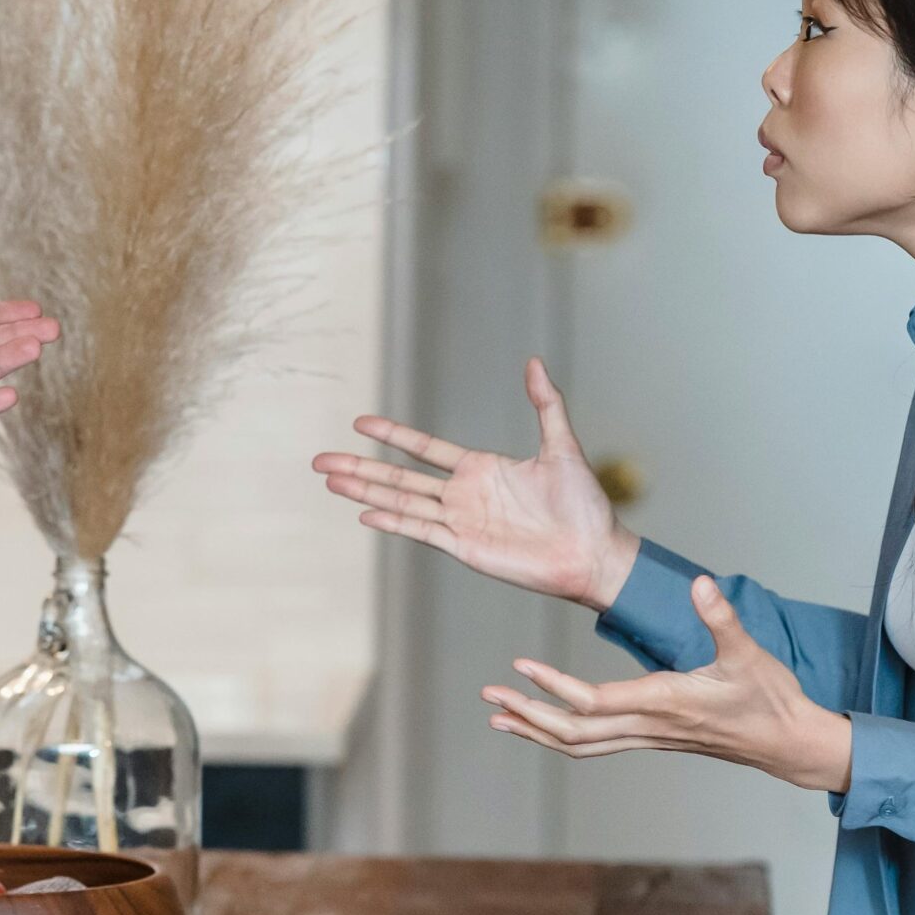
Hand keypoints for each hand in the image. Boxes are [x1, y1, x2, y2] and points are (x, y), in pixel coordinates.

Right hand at [312, 357, 639, 609]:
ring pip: (400, 502)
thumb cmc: (584, 504)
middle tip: (320, 460)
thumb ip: (546, 404)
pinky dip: (391, 523)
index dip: (393, 434)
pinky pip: (420, 531)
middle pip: (398, 476)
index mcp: (481, 469)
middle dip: (359, 466)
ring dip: (363, 492)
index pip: (424, 448)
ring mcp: (460, 522)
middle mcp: (463, 495)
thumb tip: (535, 361)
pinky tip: (363, 514)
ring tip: (329, 481)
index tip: (360, 422)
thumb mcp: (563, 445)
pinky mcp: (464, 548)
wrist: (594, 552)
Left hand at [481, 574, 855, 792]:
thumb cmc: (769, 697)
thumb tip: (701, 584)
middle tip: (488, 697)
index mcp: (665, 703)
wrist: (787, 743)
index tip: (520, 668)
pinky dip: (562, 737)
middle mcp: (649, 726)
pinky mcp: (650, 738)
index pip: (596, 701)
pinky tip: (541, 726)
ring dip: (537, 731)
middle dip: (528, 714)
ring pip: (580, 745)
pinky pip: (595, 745)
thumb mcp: (748, 652)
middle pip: (574, 731)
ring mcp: (647, 737)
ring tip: (498, 717)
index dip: (555, 687)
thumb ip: (721, 618)